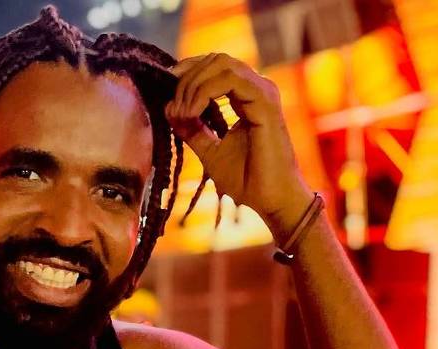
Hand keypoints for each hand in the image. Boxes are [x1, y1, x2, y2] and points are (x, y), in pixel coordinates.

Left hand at [165, 53, 311, 222]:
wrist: (270, 199)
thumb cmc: (247, 180)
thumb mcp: (209, 151)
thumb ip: (192, 130)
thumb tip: (170, 110)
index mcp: (246, 96)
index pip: (215, 66)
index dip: (189, 71)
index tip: (168, 92)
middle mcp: (257, 88)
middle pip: (216, 60)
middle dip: (187, 79)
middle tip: (173, 108)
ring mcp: (263, 92)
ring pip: (221, 64)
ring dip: (193, 86)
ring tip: (182, 114)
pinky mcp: (264, 102)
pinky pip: (229, 81)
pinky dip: (204, 93)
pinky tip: (192, 113)